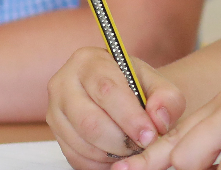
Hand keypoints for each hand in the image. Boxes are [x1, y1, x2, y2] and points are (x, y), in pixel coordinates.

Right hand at [48, 47, 184, 169]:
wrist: (119, 94)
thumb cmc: (136, 87)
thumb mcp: (156, 84)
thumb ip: (166, 98)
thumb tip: (158, 120)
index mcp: (88, 61)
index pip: (106, 90)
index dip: (130, 117)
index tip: (149, 135)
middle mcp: (63, 83)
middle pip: (89, 121)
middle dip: (121, 141)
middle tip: (142, 147)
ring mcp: (54, 111)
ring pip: (83, 143)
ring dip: (113, 155)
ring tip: (133, 149)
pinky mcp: (56, 135)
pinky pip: (77, 158)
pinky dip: (101, 163)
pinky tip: (117, 154)